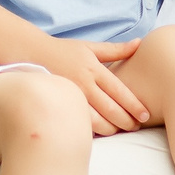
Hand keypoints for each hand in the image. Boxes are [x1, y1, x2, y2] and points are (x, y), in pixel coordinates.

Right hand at [31, 35, 148, 134]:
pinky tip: (101, 132)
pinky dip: (92, 130)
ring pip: (96, 121)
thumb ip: (116, 49)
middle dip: (126, 121)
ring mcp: (71, 97)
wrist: (30, 54)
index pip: (119, 91)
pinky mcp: (61, 106)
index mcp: (94, 70)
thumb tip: (139, 43)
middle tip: (137, 126)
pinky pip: (79, 123)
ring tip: (121, 130)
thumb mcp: (90, 47)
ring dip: (112, 128)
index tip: (145, 115)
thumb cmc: (63, 51)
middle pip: (111, 109)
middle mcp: (83, 84)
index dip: (134, 105)